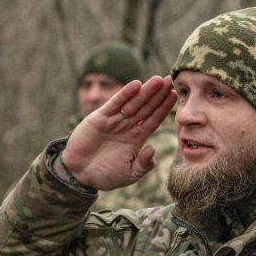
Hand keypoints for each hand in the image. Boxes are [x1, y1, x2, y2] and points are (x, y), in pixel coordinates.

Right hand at [62, 76, 175, 190]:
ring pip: (133, 103)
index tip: (175, 96)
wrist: (79, 174)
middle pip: (146, 107)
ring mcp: (114, 121)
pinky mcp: (99, 118)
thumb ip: (144, 164)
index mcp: (137, 139)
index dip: (164, 108)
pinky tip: (136, 84)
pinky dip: (125, 94)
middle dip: (158, 94)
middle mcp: (127, 127)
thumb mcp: (130, 174)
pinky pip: (115, 103)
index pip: (154, 120)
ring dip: (146, 91)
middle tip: (172, 80)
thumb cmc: (105, 176)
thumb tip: (153, 148)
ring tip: (158, 79)